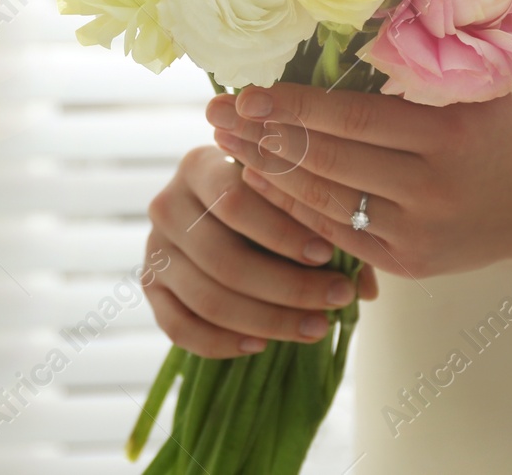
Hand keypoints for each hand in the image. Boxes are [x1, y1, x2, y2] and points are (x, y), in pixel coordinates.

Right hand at [143, 145, 378, 358]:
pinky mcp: (149, 288)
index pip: (233, 201)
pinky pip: (178, 327)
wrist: (219, 214)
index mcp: (198, 165)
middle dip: (286, 286)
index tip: (327, 254)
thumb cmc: (268, 201)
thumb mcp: (291, 198)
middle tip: (335, 298)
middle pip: (222, 257)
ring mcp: (154, 248)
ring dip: (267, 320)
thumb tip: (363, 285)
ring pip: (206, 297)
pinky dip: (222, 343)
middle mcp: (166, 203)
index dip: (281, 233)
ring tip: (316, 327)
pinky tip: (262, 346)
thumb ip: (325, 226)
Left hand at [206, 83, 511, 278]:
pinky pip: (335, 233)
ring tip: (228, 145)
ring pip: (323, 202)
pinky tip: (260, 183)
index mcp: (446, 135)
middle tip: (216, 117)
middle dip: (264, 138)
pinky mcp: (407, 263)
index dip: (291, 107)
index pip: (350, 118)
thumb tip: (356, 4)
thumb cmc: (499, 126)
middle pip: (328, 162)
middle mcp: (430, 189)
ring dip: (268, 173)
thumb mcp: (476, 83)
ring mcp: (417, 232)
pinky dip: (293, 209)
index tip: (244, 93)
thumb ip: (422, 53)